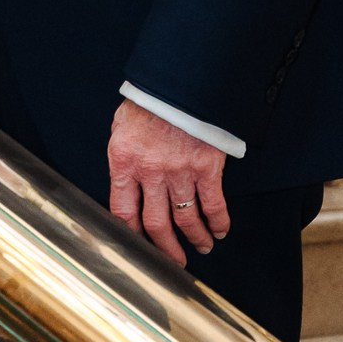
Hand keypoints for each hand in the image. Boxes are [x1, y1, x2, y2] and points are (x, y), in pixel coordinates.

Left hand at [107, 99, 228, 268]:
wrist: (179, 79)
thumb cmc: (149, 100)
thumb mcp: (122, 126)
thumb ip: (123, 156)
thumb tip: (124, 180)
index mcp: (124, 162)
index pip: (123, 212)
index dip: (132, 236)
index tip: (140, 249)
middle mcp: (150, 171)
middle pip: (157, 224)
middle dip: (167, 248)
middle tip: (175, 261)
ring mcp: (179, 170)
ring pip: (186, 218)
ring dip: (195, 237)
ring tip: (202, 247)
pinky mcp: (206, 166)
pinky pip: (212, 203)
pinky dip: (218, 221)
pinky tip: (220, 230)